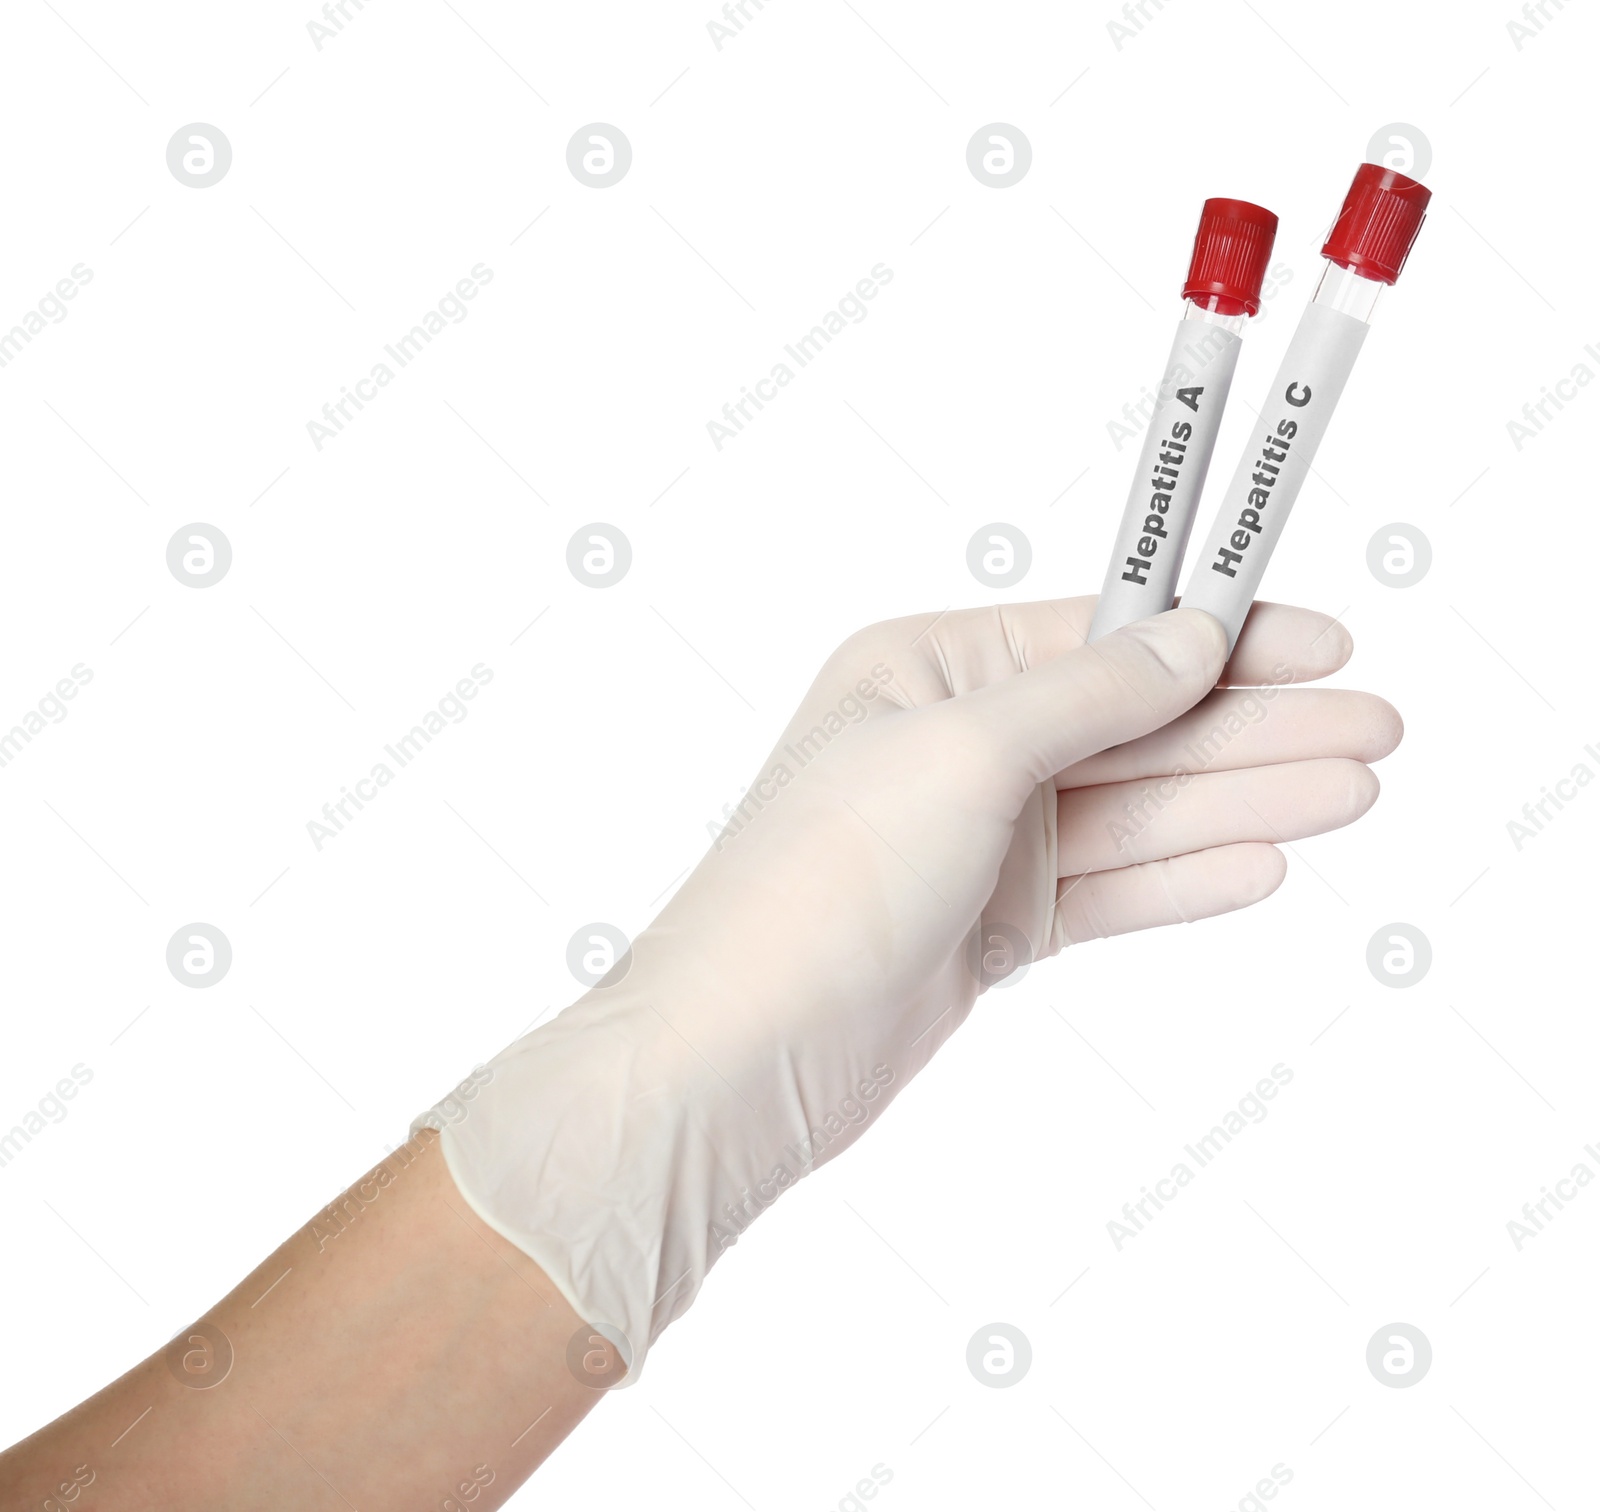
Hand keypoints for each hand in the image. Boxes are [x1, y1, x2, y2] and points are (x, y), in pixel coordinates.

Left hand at [425, 600, 1398, 1377]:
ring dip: (1241, 803)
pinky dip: (1184, 881)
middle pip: (1132, 729)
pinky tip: (1264, 866)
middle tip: (1374, 728)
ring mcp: (975, 843)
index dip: (1217, 637)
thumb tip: (1188, 641)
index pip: (1099, 638)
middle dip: (1253, 730)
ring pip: (1134, 813)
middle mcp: (952, 748)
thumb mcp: (962, 754)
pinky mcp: (989, 928)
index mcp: (924, 672)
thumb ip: (1088, 696)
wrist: (742, 1056)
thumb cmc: (819, 882)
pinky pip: (1109, 891)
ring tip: (1352, 793)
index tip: (1321, 638)